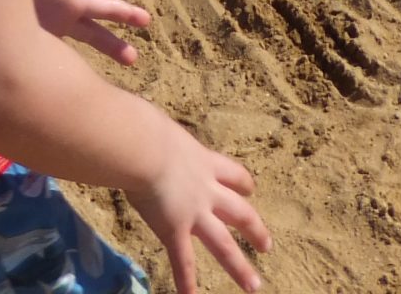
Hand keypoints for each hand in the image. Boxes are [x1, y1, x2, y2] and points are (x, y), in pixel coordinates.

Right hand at [132, 125, 271, 293]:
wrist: (144, 148)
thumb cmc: (145, 129)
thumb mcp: (158, 128)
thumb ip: (153, 132)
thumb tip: (133, 124)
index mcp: (203, 161)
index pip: (232, 174)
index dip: (243, 183)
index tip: (250, 189)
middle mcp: (206, 190)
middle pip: (239, 212)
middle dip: (255, 229)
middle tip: (267, 245)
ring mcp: (194, 213)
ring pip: (223, 244)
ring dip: (239, 266)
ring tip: (253, 285)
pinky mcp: (175, 230)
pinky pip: (183, 261)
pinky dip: (187, 282)